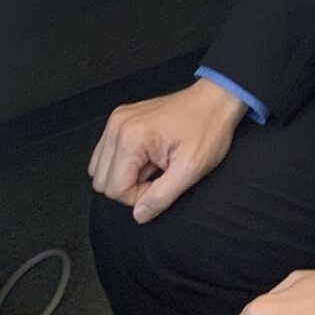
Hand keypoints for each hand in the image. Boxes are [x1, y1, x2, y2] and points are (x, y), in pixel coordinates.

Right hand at [88, 78, 246, 222]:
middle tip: (158, 176)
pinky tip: (148, 156)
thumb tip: (140, 214)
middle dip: (130, 187)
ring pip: (100, 169)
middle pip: (102, 181)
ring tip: (153, 165)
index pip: (114, 189)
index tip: (161, 184)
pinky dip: (124, 163)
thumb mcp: (190, 170)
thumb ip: (162, 197)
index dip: (139, 196)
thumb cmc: (207, 127)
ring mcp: (117, 120)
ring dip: (125, 175)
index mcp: (132, 137)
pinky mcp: (120, 120)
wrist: (214, 100)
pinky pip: (106, 154)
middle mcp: (118, 126)